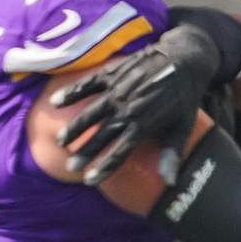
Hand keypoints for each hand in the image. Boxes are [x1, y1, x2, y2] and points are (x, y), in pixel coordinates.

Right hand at [52, 23, 216, 185]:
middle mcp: (126, 110)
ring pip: (90, 113)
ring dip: (75, 127)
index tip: (90, 180)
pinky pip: (87, 85)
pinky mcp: (111, 75)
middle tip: (71, 166)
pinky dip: (71, 92)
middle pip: (101, 136)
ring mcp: (117, 91)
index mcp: (144, 125)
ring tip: (62, 140)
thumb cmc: (185, 95)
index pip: (120, 152)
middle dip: (85, 152)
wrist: (185, 58)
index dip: (104, 167)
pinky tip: (55, 102)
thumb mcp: (184, 126)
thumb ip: (173, 153)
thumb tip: (169, 183)